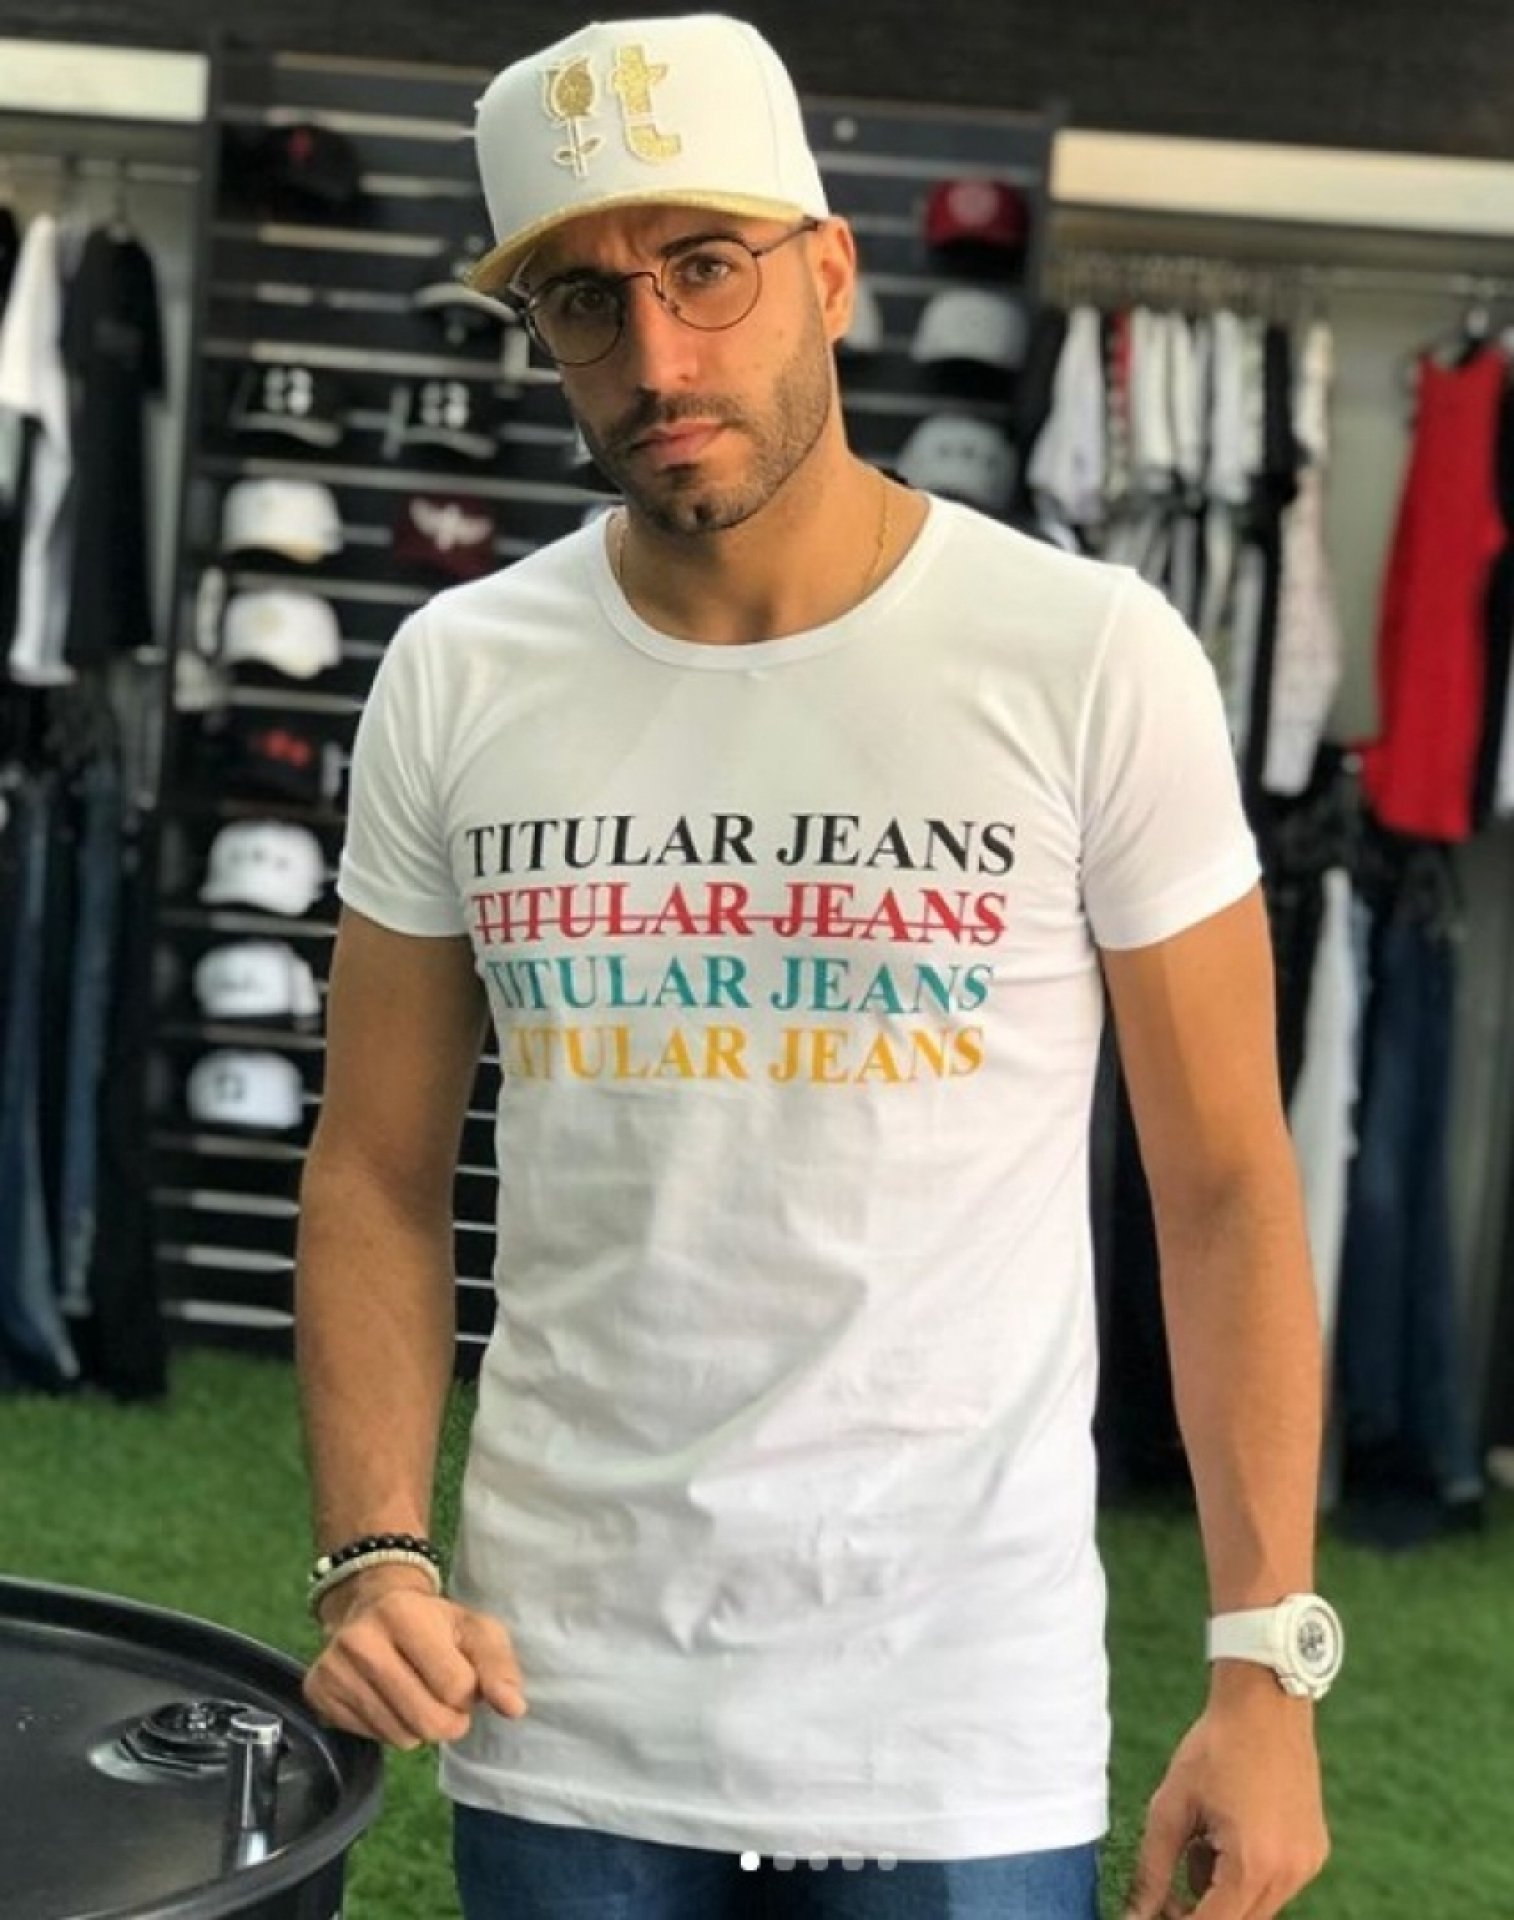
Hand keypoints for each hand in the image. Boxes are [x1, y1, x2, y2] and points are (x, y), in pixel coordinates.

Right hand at [303, 1566, 528, 1749]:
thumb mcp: (475, 1629)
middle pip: (427, 1720)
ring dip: (419, 1726)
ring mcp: (334, 1668)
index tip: (461, 1676)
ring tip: (415, 1693)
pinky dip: (389, 1728)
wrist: (372, 1606)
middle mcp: (361, 1639)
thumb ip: (499, 1666)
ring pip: (401, 1736)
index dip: (468, 1692)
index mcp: (404, 1612)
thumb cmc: (434, 1623)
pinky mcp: (318, 1692)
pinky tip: (388, 1697)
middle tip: (445, 1698)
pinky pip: (372, 1739)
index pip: (455, 1686)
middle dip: (448, 1720)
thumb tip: (514, 1708)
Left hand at [1123, 1666, 1328, 1918]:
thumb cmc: (1214, 1749)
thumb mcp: (1171, 1806)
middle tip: (1168, 1886)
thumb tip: (1135, 1916)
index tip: (1153, 1912)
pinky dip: (1248, 1874)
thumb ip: (1153, 1870)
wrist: (1265, 1704)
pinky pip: (1276, 1885)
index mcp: (1253, 1864)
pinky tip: (1229, 1831)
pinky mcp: (1315, 1852)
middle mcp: (1289, 1873)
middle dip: (1199, 1911)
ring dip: (1223, 1892)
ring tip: (1202, 1840)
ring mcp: (1308, 1865)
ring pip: (1257, 1907)